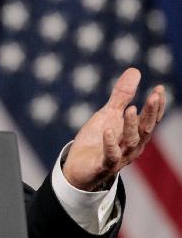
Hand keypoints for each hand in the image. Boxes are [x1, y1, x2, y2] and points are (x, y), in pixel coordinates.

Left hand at [64, 67, 166, 190]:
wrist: (78, 167)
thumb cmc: (97, 140)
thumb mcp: (108, 114)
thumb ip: (122, 95)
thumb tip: (135, 70)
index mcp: (135, 133)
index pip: (150, 119)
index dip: (156, 106)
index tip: (159, 89)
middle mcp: (132, 146)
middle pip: (145, 129)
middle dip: (150, 113)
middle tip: (154, 96)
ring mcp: (119, 157)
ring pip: (130, 141)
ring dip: (131, 125)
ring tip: (130, 108)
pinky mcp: (103, 165)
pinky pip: (110, 155)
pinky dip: (110, 143)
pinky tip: (108, 130)